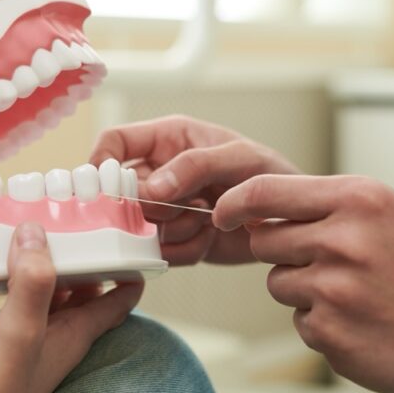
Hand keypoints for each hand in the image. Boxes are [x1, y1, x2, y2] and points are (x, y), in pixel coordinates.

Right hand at [0, 223, 142, 392]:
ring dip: (26, 269)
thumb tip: (35, 232)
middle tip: (62, 219)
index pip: (118, 297)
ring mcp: (23, 342)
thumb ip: (32, 282)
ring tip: (14, 235)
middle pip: (75, 288)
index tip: (124, 236)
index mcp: (75, 331)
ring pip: (33, 295)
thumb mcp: (21, 330)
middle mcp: (55, 335)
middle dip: (71, 256)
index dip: (126, 268)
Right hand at [91, 115, 299, 265]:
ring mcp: (164, 209)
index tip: (106, 190)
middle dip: (149, 208)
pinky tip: (209, 239)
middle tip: (181, 208)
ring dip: (174, 230)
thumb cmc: (272, 174)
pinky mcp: (174, 241)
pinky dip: (184, 251)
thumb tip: (149, 188)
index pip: (114, 143)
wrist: (292, 222)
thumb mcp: (239, 157)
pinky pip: (160, 253)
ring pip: (139, 228)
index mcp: (166, 139)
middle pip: (121, 194)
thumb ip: (193, 165)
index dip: (101, 164)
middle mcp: (158, 173)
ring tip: (207, 220)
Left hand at [213, 174, 393, 392]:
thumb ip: (324, 206)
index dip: (233, 203)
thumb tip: (252, 210)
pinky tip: (366, 323)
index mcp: (357, 199)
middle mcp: (342, 240)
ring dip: (306, 291)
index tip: (220, 214)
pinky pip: (301, 322)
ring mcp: (334, 290)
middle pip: (265, 241)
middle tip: (333, 263)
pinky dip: (325, 325)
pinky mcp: (330, 334)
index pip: (264, 191)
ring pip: (279, 284)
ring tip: (359, 295)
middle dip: (285, 252)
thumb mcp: (386, 213)